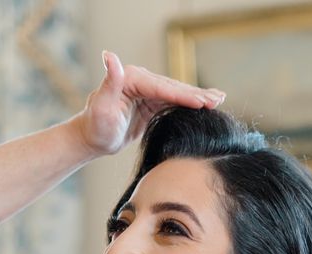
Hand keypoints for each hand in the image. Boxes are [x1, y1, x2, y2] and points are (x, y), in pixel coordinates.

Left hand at [73, 51, 225, 158]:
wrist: (92, 137)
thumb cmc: (95, 126)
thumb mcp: (101, 106)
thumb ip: (109, 82)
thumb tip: (110, 56)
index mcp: (131, 78)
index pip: (162, 87)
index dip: (183, 95)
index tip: (202, 102)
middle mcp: (141, 80)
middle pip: (173, 88)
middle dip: (197, 94)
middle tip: (218, 100)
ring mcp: (147, 90)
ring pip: (177, 94)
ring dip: (199, 97)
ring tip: (219, 99)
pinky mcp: (151, 101)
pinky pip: (174, 101)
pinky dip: (190, 103)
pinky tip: (205, 104)